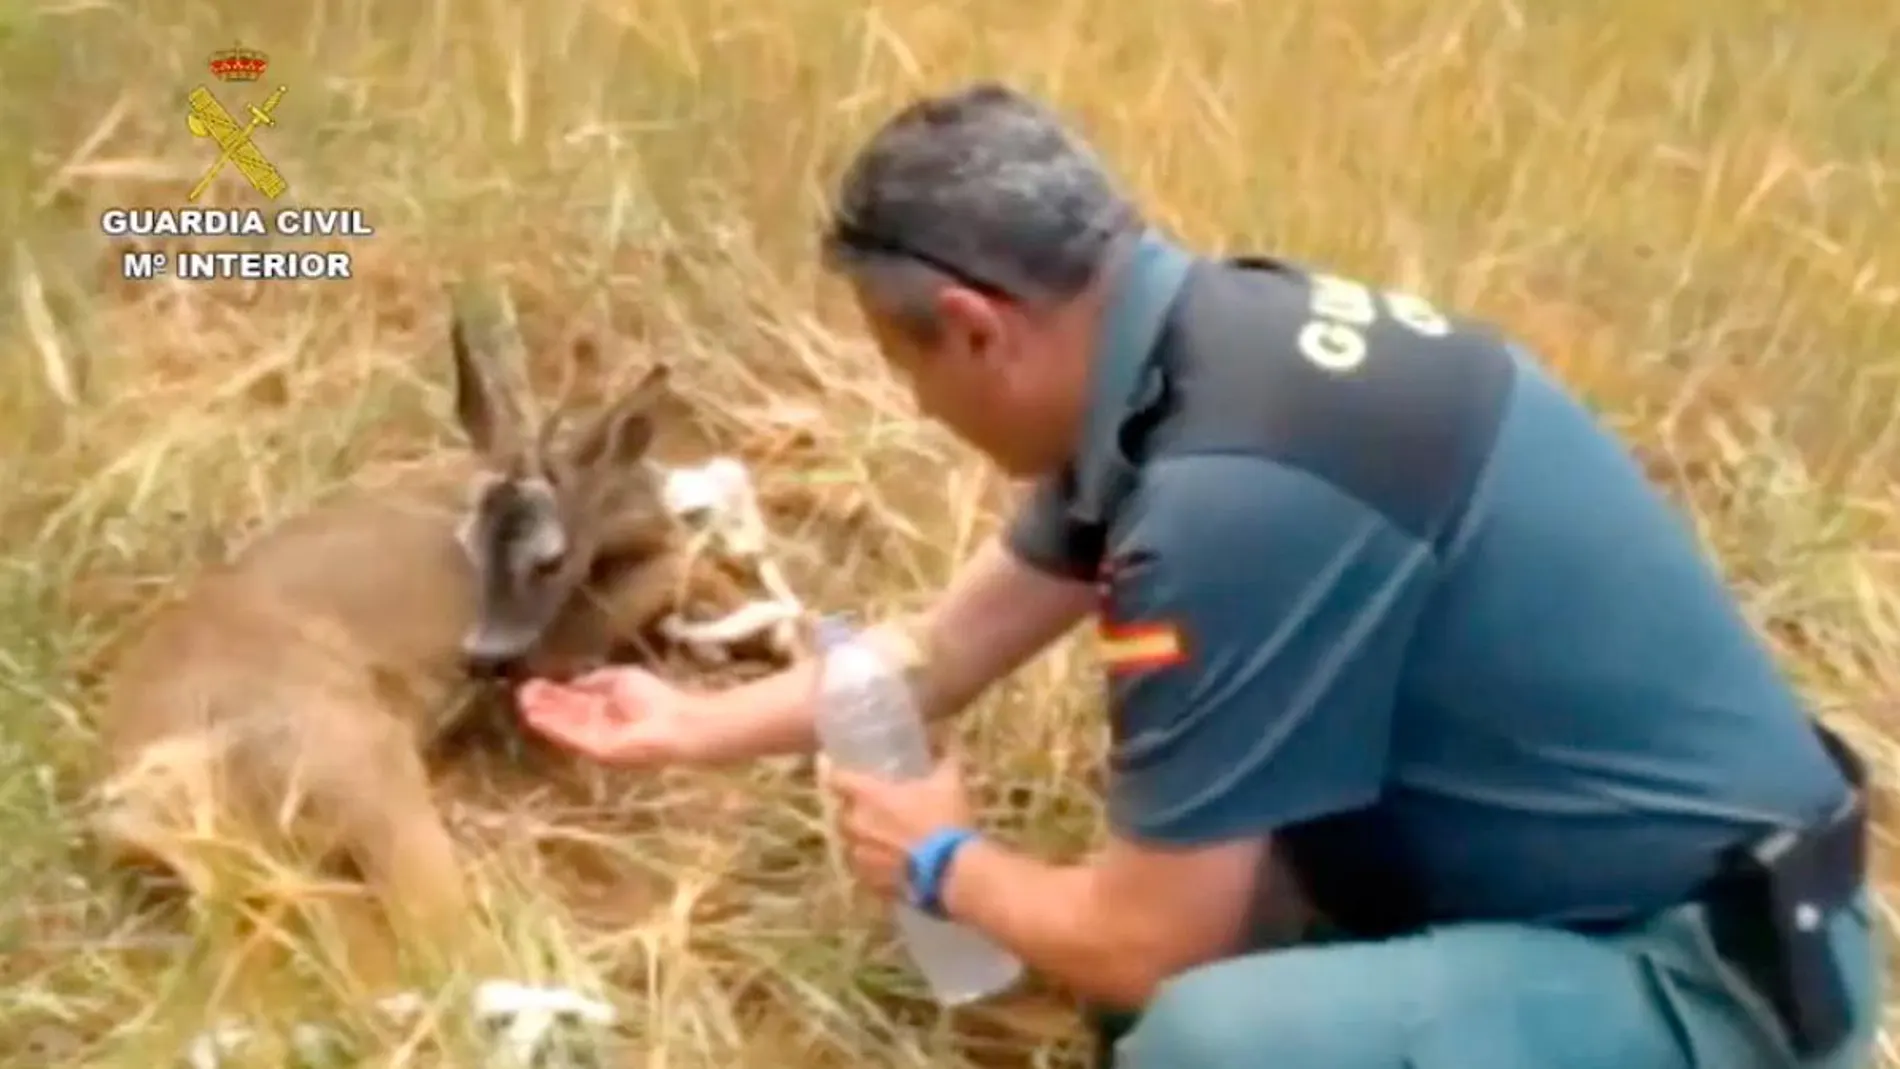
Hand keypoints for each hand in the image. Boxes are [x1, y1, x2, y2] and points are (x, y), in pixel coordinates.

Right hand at [516, 666, 699, 766]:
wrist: (676, 721)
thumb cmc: (653, 697)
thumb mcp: (618, 679)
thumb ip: (594, 682)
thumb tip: (570, 681)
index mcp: (604, 709)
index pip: (572, 702)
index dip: (552, 694)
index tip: (531, 684)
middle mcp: (596, 726)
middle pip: (564, 715)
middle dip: (543, 704)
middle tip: (519, 693)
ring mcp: (595, 740)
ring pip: (563, 727)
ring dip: (542, 715)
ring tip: (522, 702)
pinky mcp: (596, 751)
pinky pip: (571, 737)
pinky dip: (554, 726)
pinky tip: (537, 715)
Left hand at [820, 753, 974, 900]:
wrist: (953, 873)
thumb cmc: (945, 821)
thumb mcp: (950, 782)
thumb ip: (946, 755)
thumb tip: (948, 734)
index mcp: (868, 796)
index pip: (836, 778)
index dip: (835, 772)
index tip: (838, 769)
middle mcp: (856, 825)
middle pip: (842, 812)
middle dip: (854, 808)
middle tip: (873, 806)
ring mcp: (860, 857)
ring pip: (851, 843)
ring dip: (863, 837)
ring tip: (885, 837)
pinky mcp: (870, 883)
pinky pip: (864, 869)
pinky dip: (875, 863)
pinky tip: (893, 863)